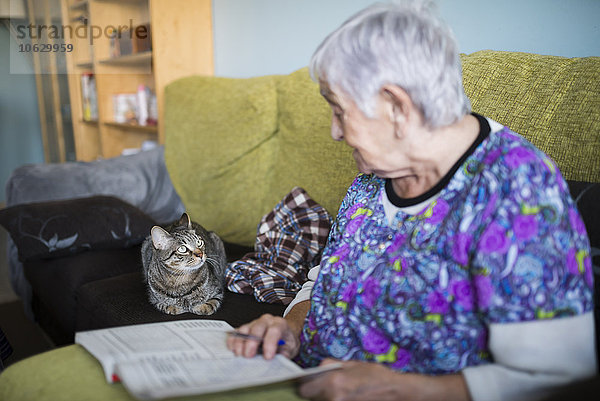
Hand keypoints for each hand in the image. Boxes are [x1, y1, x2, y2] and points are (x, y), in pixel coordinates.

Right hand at [226, 313, 300, 359]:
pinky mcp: (245, 329)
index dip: (270, 344)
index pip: (274, 330)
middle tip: (249, 356)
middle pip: (257, 328)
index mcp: (280, 324)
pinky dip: (233, 341)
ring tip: (240, 354)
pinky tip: (233, 350)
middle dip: (252, 342)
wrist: (284, 334)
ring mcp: (254, 323)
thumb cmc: (286, 341)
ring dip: (240, 342)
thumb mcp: (291, 348)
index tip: (268, 357)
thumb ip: (285, 354)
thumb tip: (278, 361)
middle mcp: (266, 321)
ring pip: (244, 329)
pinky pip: (236, 332)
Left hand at [298, 359, 469, 400]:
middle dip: (316, 392)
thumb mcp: (353, 364)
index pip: (304, 388)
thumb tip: (317, 367)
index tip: (308, 382)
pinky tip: (344, 396)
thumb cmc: (376, 377)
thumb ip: (332, 365)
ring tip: (340, 391)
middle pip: (312, 398)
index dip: (305, 385)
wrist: (395, 392)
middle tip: (326, 386)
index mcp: (333, 382)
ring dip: (326, 397)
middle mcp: (334, 398)